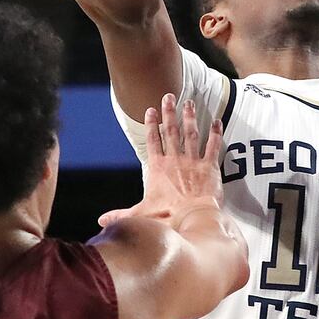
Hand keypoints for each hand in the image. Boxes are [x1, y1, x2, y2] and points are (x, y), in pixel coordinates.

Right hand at [98, 94, 224, 226]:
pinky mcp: (210, 167)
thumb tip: (101, 221)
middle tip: (169, 97)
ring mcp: (193, 161)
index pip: (152, 141)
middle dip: (169, 113)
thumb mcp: (141, 214)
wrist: (194, 218)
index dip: (151, 125)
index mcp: (158, 168)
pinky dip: (215, 133)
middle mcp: (175, 160)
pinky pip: (213, 146)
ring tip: (188, 102)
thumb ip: (122, 214)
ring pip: (190, 134)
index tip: (150, 111)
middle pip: (170, 131)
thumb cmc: (168, 216)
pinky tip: (216, 121)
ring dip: (189, 117)